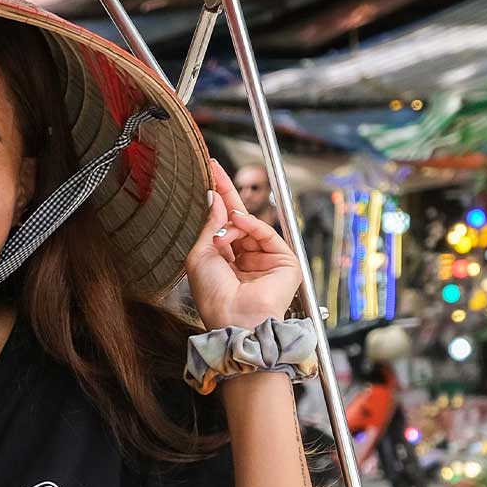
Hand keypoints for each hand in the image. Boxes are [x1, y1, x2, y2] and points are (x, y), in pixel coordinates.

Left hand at [186, 165, 302, 332]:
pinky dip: (250, 224)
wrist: (233, 318)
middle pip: (239, 218)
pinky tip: (237, 221)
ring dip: (232, 223)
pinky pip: (266, 233)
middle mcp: (247, 260)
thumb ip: (210, 224)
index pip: (223, 223)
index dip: (218, 199)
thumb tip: (214, 197)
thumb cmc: (213, 295)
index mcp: (227, 261)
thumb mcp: (201, 254)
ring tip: (221, 235)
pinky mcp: (285, 262)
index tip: (210, 175)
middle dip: (227, 192)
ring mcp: (267, 260)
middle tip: (215, 169)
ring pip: (250, 226)